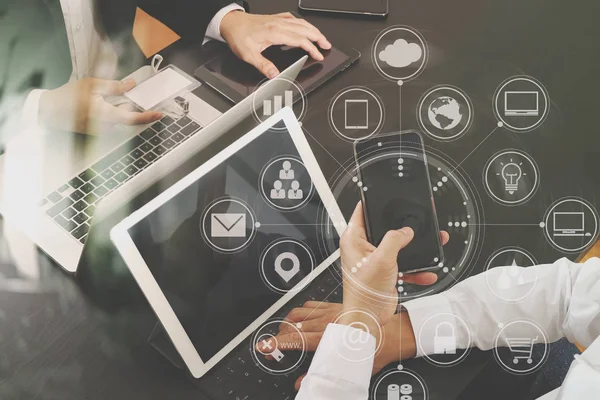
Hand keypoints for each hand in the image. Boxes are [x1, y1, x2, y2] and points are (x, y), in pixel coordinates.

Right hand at [38, 77, 162, 133]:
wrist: (49, 112)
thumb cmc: (68, 96)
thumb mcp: (91, 85)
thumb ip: (114, 86)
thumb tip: (131, 84)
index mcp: (104, 114)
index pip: (131, 118)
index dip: (147, 117)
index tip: (159, 115)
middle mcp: (105, 126)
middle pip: (127, 118)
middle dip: (133, 108)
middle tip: (131, 97)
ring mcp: (101, 131)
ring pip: (119, 120)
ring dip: (121, 109)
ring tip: (107, 99)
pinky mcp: (97, 132)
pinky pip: (112, 122)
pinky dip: (114, 113)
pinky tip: (104, 104)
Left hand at [220, 11, 331, 78]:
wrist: (230, 22)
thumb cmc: (238, 36)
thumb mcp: (248, 55)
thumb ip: (263, 65)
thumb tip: (274, 75)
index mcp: (275, 33)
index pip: (300, 40)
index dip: (312, 48)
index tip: (319, 55)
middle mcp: (278, 24)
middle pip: (305, 29)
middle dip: (318, 37)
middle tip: (327, 45)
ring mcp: (277, 20)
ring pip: (301, 23)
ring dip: (313, 29)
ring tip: (321, 37)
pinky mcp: (274, 18)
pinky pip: (293, 18)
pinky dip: (302, 23)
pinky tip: (303, 26)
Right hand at [274, 302, 416, 390]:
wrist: (392, 333)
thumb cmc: (375, 350)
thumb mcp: (351, 370)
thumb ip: (324, 376)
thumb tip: (304, 383)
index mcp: (329, 338)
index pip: (296, 340)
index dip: (277, 343)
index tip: (264, 346)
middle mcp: (328, 322)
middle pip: (293, 326)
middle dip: (278, 335)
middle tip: (272, 346)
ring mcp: (330, 312)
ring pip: (299, 313)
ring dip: (287, 323)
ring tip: (283, 333)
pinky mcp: (335, 307)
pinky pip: (311, 305)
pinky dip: (301, 311)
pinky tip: (300, 318)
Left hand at [339, 202, 449, 328]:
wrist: (369, 318)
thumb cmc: (364, 291)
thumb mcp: (382, 258)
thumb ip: (395, 240)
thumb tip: (405, 231)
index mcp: (354, 239)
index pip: (362, 212)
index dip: (373, 203)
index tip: (386, 195)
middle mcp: (362, 247)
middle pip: (384, 229)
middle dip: (402, 228)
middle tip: (416, 220)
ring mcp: (374, 260)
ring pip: (398, 247)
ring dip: (414, 250)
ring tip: (431, 245)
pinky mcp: (385, 272)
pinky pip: (403, 265)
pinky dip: (415, 269)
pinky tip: (427, 272)